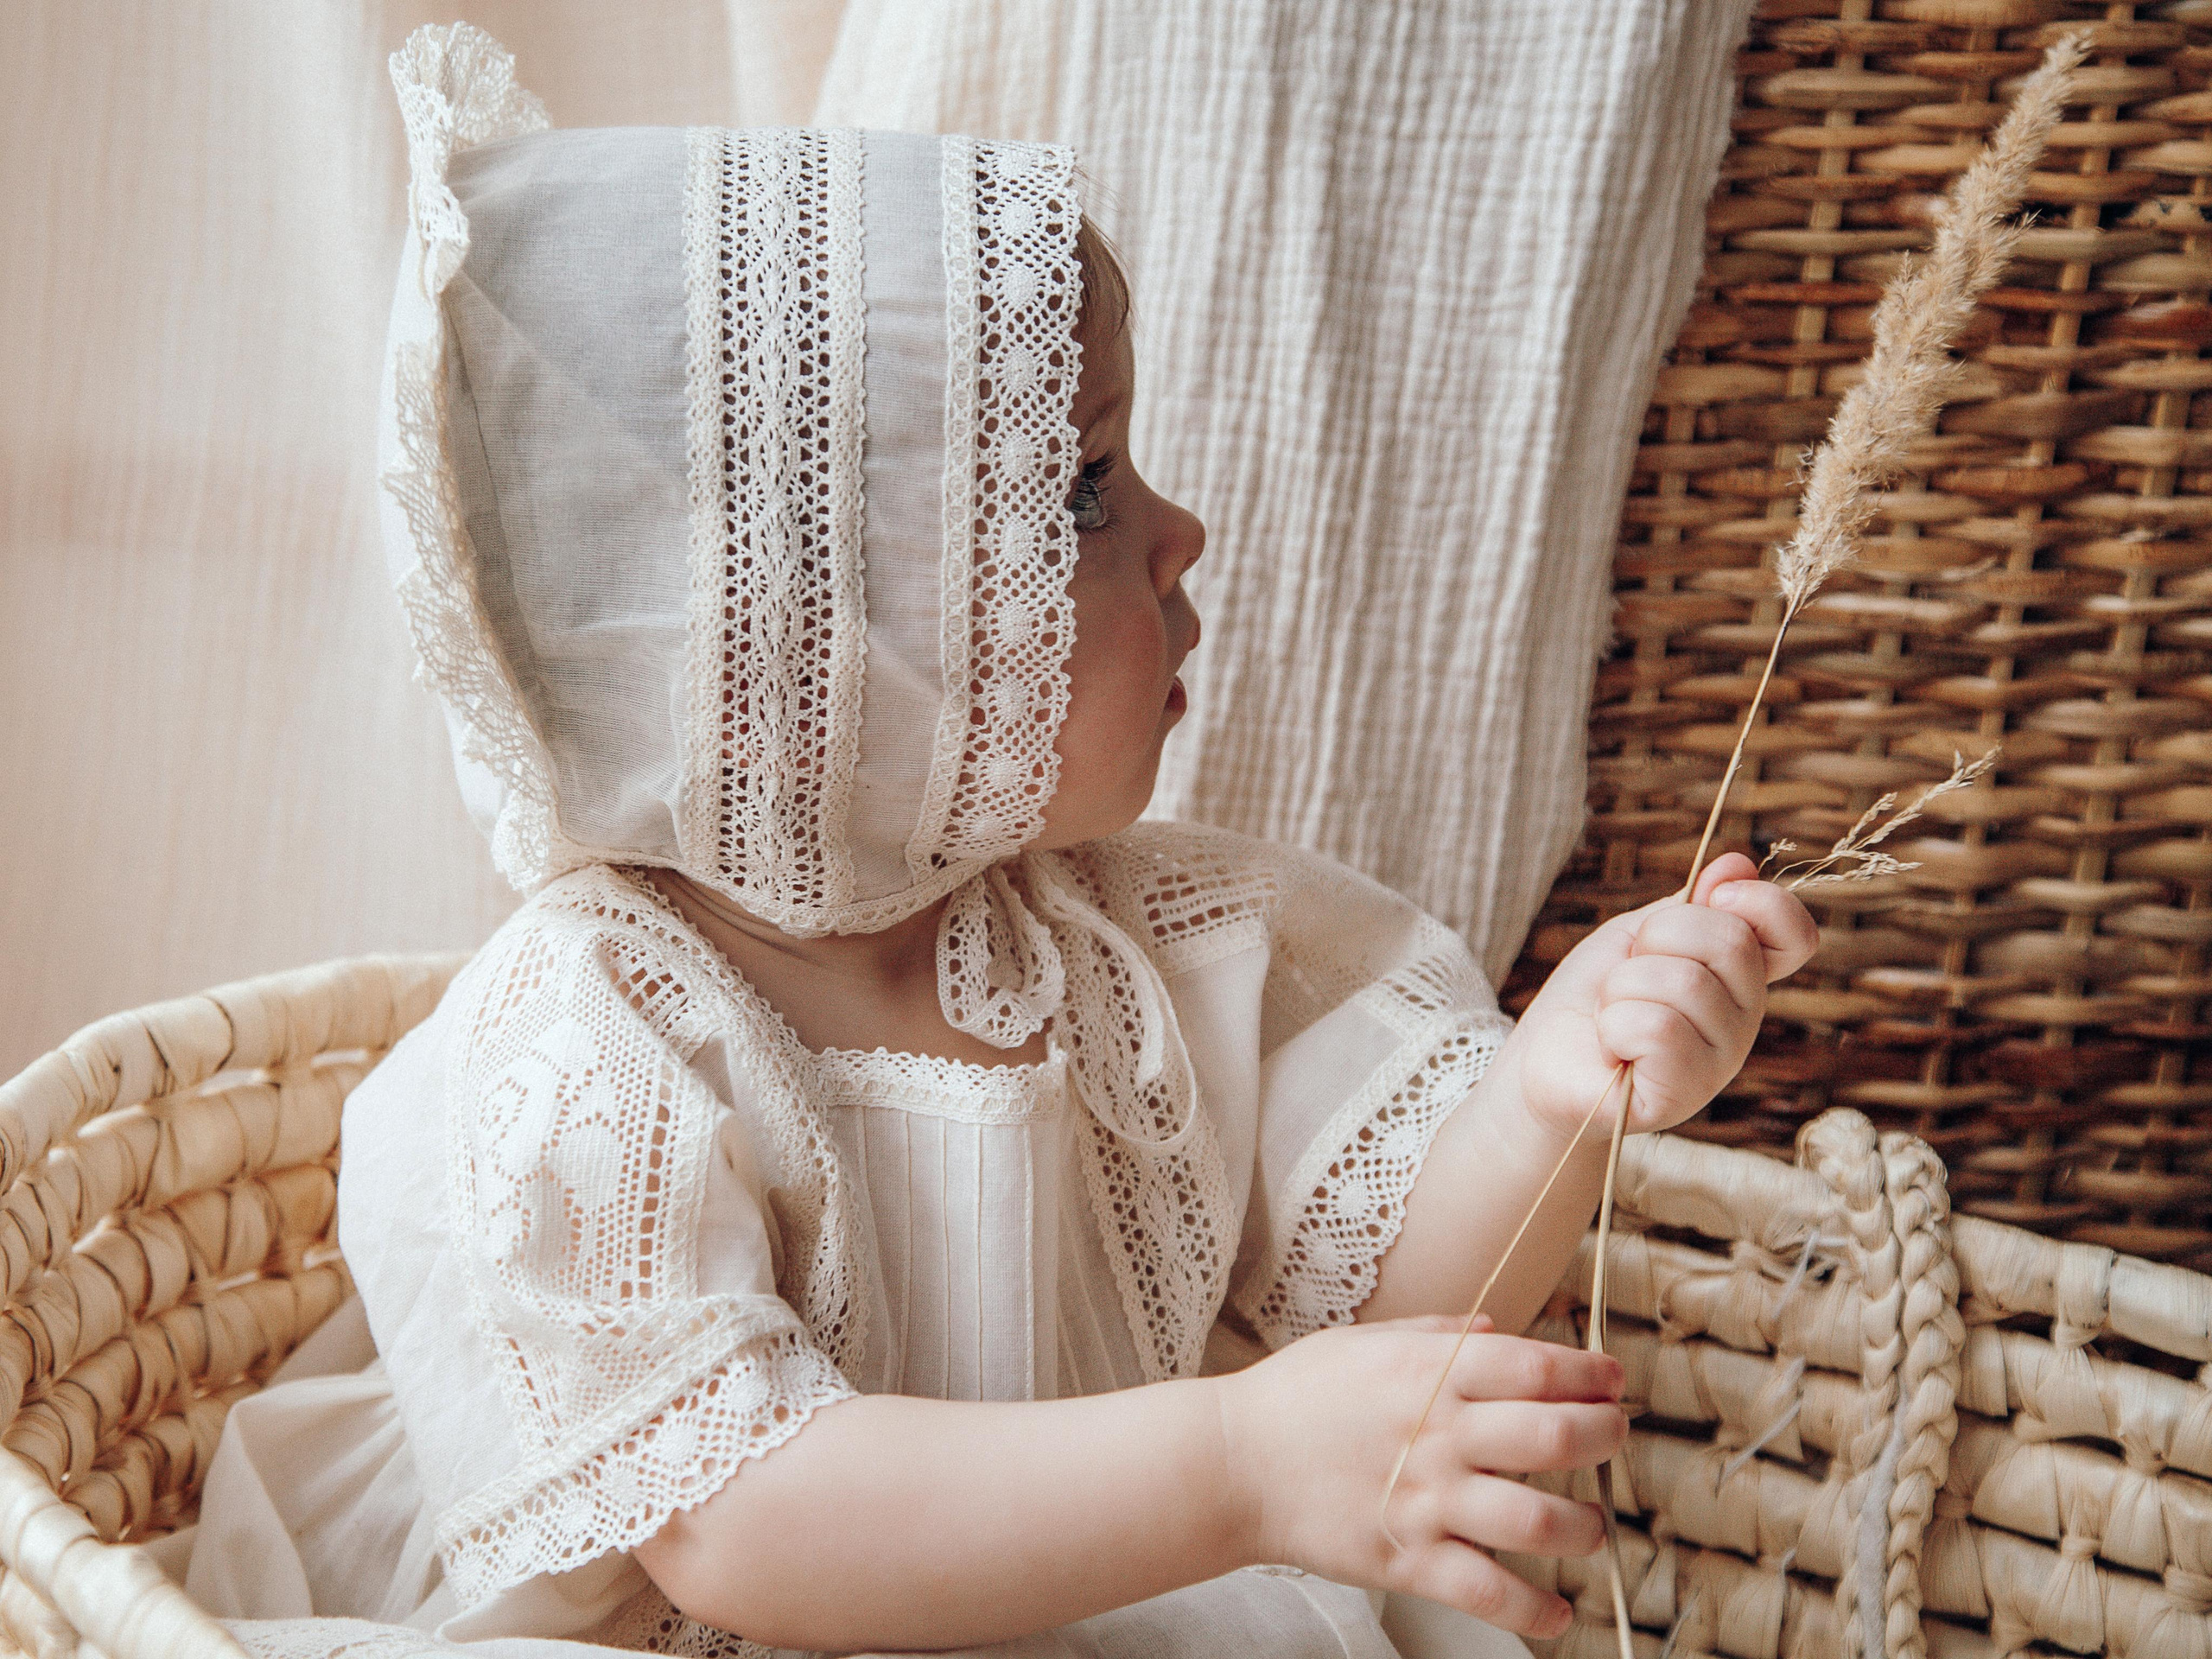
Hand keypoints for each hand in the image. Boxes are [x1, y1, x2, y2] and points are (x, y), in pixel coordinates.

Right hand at [1215, 1314, 1627, 1638]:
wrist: (1229, 1462)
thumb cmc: (1293, 1396)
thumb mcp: (1364, 1341)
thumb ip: (1437, 1334)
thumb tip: (1496, 1328)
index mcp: (1433, 1374)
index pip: (1538, 1368)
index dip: (1590, 1374)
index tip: (1611, 1381)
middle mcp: (1441, 1435)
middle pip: (1557, 1438)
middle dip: (1605, 1437)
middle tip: (1615, 1438)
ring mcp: (1427, 1501)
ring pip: (1539, 1522)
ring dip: (1585, 1526)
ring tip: (1590, 1524)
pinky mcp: (1407, 1559)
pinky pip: (1488, 1593)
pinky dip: (1534, 1612)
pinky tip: (1556, 1613)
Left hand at [1505, 852, 1817, 1138]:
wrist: (1540, 1058)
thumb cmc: (1593, 994)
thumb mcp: (1638, 934)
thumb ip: (1690, 906)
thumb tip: (1737, 864)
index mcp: (1740, 977)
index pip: (1796, 936)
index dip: (1763, 903)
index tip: (1711, 896)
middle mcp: (1744, 1020)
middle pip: (1731, 941)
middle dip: (1657, 937)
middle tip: (1629, 970)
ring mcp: (1719, 1062)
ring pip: (1685, 983)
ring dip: (1624, 985)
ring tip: (1614, 1011)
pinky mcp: (1683, 1093)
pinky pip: (1658, 1028)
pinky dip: (1615, 1023)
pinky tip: (1611, 1046)